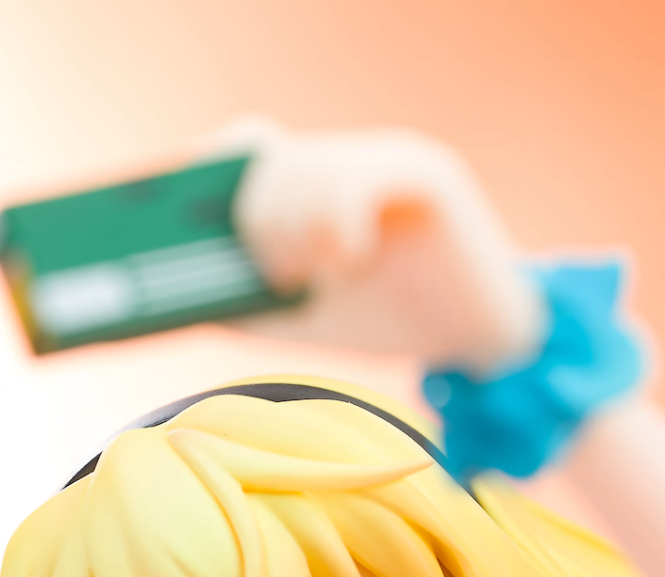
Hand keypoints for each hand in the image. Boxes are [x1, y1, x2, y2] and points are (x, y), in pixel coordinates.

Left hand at [211, 122, 544, 368]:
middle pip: (267, 161)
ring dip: (296, 231)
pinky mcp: (426, 172)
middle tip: (283, 275)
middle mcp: (348, 156)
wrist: (480, 341)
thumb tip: (189, 294)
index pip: (245, 147)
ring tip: (320, 277)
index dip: (211, 175)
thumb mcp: (305, 318)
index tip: (184, 221)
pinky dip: (339, 225)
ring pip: (307, 169)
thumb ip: (249, 300)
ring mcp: (387, 157)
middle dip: (258, 223)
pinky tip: (353, 259)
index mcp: (313, 182)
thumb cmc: (393, 323)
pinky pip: (356, 181)